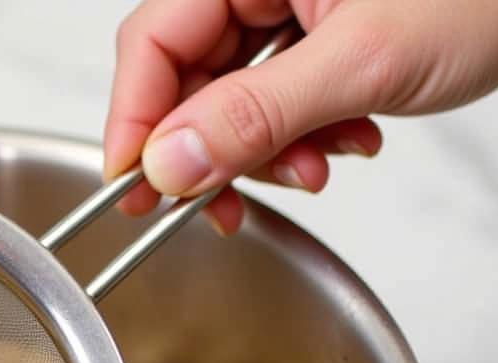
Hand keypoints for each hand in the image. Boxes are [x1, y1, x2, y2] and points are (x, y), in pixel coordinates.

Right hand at [106, 0, 497, 232]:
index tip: (135, 190)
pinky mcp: (312, 35)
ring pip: (228, 98)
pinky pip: (272, 100)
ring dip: (264, 153)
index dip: (134, 121)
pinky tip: (340, 143)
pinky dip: (297, 138)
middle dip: (213, 150)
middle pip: (185, 76)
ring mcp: (285, 6)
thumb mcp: (362, 60)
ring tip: (317, 167)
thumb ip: (255, 115)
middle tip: (220, 206)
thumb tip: (168, 163)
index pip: (153, 41)